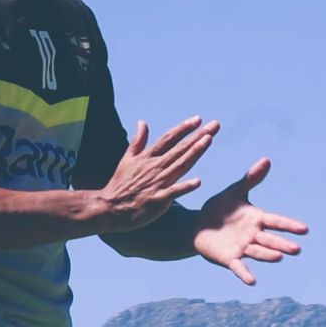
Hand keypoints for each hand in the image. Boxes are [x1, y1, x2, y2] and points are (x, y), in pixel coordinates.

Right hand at [101, 116, 218, 231]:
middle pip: (180, 148)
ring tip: (209, 140)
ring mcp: (157, 182)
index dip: (183, 128)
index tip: (198, 119)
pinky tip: (198, 182)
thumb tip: (142, 122)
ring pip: (180, 165)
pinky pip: (174, 192)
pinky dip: (185, 187)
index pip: (168, 138)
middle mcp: (155, 167)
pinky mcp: (158, 199)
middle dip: (198, 136)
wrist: (110, 207)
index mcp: (148, 157)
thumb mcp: (127, 158)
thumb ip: (138, 140)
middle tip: (214, 125)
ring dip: (195, 152)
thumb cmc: (120, 183)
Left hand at [194, 157, 308, 284]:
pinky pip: (239, 267)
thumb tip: (267, 159)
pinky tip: (252, 282)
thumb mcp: (234, 192)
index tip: (304, 229)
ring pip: (258, 252)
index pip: (275, 221)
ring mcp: (242, 248)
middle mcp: (253, 236)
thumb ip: (251, 178)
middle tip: (296, 249)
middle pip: (270, 240)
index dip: (288, 225)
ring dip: (268, 255)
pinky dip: (245, 274)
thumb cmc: (220, 209)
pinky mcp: (229, 258)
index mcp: (256, 219)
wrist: (197, 225)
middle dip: (282, 244)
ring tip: (279, 257)